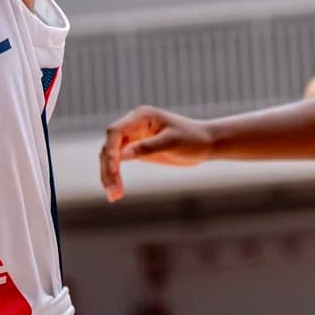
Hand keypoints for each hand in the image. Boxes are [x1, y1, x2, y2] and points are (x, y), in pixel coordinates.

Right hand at [99, 107, 216, 200]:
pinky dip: (115, 177)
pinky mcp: (135, 150)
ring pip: (111, 157)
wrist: (205, 144)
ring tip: (113, 196)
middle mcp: (133, 125)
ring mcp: (133, 138)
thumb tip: (122, 155)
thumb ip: (147, 147)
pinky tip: (116, 191)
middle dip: (108, 169)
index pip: (115, 131)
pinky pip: (118, 163)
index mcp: (141, 117)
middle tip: (113, 191)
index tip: (114, 168)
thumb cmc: (192, 139)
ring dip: (109, 176)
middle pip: (110, 146)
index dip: (111, 149)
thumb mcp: (172, 142)